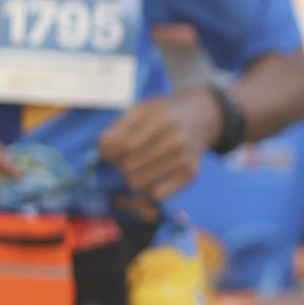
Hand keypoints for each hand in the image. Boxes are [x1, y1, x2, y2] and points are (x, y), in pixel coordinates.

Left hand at [96, 81, 219, 201]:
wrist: (200, 117)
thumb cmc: (164, 113)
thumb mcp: (141, 109)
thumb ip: (119, 127)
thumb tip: (103, 149)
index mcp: (161, 118)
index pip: (123, 146)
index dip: (108, 152)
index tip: (106, 151)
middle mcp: (175, 139)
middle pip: (129, 166)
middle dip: (118, 165)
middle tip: (122, 159)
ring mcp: (185, 158)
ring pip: (139, 183)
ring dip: (131, 177)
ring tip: (135, 167)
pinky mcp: (191, 174)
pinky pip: (157, 195)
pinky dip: (148, 189)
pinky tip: (150, 177)